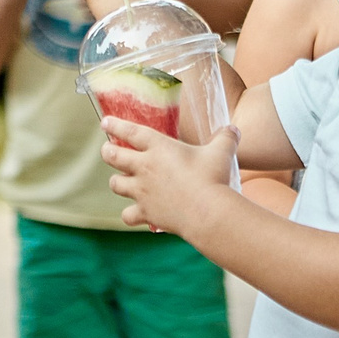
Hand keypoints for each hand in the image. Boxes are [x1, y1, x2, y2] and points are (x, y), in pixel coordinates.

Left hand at [100, 116, 238, 237]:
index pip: (130, 131)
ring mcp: (142, 192)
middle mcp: (144, 168)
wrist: (207, 212)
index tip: (106, 122)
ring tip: (121, 181)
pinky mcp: (146, 213)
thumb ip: (225, 138)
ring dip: (117, 182)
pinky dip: (130, 215)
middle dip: (108, 153)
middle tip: (108, 151)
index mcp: (158, 147)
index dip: (115, 125)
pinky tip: (136, 214)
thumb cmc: (213, 178)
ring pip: (116, 185)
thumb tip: (233, 129)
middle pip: (113, 157)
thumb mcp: (222, 151)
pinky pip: (128, 215)